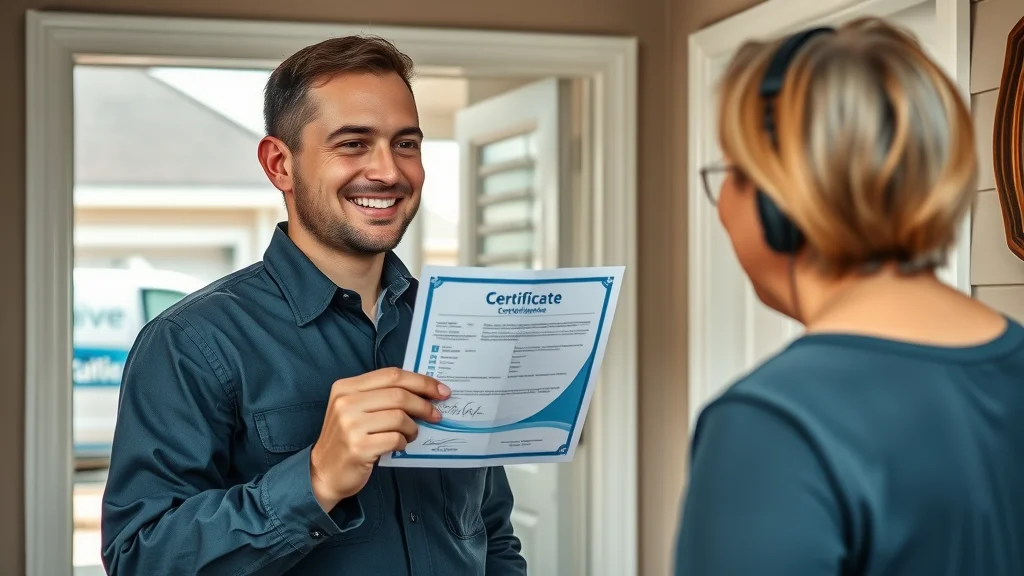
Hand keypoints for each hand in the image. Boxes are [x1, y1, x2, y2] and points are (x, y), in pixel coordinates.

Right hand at [309, 368, 449, 510]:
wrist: (324, 472)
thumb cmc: (347, 438)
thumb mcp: (355, 409)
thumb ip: (382, 396)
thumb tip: (424, 391)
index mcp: (346, 387)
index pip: (392, 375)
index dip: (421, 381)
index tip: (441, 390)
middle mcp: (345, 402)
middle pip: (399, 394)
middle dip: (424, 404)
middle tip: (436, 414)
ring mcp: (350, 425)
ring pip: (399, 417)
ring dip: (413, 427)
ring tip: (411, 433)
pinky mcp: (358, 447)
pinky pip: (395, 438)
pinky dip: (404, 442)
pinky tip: (400, 444)